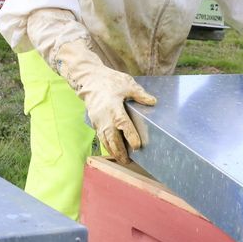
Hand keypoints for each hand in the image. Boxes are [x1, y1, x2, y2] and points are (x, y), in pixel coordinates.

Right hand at [54, 40, 156, 163]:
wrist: (89, 80)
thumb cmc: (109, 81)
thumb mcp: (127, 84)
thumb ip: (140, 94)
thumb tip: (153, 101)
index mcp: (114, 107)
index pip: (123, 124)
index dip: (130, 135)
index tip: (137, 145)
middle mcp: (105, 117)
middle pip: (112, 138)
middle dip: (120, 151)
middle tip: (128, 161)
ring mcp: (98, 121)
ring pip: (105, 140)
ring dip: (113, 151)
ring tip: (123, 160)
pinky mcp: (95, 123)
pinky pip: (101, 137)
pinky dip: (108, 146)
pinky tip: (114, 152)